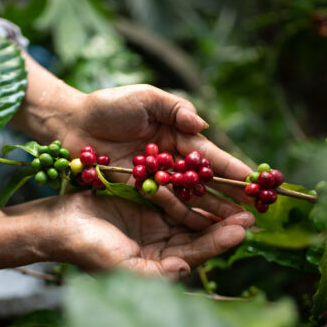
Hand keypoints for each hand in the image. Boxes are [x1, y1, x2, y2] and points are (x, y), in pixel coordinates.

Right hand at [39, 191, 253, 279]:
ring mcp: (154, 223)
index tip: (241, 230)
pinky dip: (190, 189)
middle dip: (224, 224)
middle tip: (251, 213)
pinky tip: (208, 179)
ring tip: (238, 195)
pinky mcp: (145, 201)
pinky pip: (173, 195)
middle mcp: (160, 245)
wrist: (58, 224)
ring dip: (213, 205)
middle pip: (198, 235)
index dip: (218, 242)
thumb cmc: (87, 249)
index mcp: (158, 265)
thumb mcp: (121, 267)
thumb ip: (156, 273)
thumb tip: (187, 271)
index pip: (195, 254)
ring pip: (190, 214)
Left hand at [60, 84, 253, 227]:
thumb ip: (174, 108)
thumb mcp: (144, 97)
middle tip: (252, 214)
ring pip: (188, 198)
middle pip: (204, 182)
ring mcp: (155, 179)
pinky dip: (182, 216)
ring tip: (233, 227)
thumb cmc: (108, 105)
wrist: (72, 123)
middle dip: (228, 198)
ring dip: (210, 212)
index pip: (210, 156)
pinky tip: (200, 229)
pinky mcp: (138, 192)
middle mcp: (170, 161)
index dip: (232, 168)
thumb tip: (202, 124)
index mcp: (177, 136)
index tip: (254, 182)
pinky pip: (163, 206)